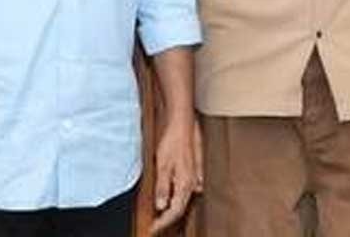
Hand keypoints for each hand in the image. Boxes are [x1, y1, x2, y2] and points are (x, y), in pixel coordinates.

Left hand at [149, 115, 201, 234]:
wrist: (183, 122)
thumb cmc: (173, 140)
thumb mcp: (163, 166)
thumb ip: (162, 187)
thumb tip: (161, 205)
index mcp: (185, 183)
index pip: (175, 210)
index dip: (164, 222)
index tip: (154, 228)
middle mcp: (193, 182)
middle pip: (181, 206)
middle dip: (168, 217)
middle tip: (156, 223)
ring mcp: (195, 175)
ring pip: (184, 198)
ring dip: (173, 207)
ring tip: (162, 213)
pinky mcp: (194, 169)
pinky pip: (187, 189)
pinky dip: (178, 196)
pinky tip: (173, 194)